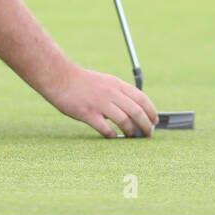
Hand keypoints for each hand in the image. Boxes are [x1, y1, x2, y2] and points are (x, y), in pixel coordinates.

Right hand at [44, 65, 159, 137]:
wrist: (59, 77)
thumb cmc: (82, 82)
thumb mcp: (105, 81)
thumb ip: (119, 92)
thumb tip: (133, 109)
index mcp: (116, 84)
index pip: (142, 99)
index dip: (151, 112)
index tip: (155, 121)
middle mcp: (111, 93)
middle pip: (137, 112)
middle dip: (146, 126)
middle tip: (148, 135)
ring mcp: (99, 103)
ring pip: (125, 121)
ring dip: (131, 132)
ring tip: (132, 136)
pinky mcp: (88, 114)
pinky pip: (106, 129)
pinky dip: (113, 135)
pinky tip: (113, 137)